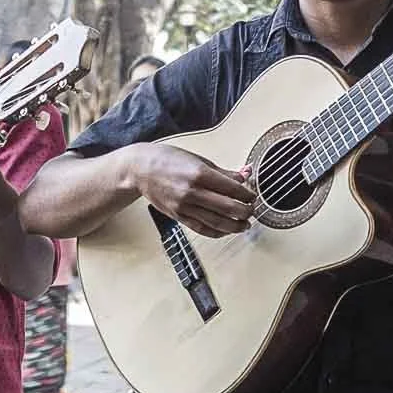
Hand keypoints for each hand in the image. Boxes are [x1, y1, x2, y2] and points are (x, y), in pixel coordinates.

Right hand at [122, 143, 257, 238]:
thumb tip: (245, 175)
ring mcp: (185, 206)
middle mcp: (193, 192)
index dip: (248, 195)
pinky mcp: (178, 216)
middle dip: (245, 211)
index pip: (233, 189)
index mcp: (200, 174)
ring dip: (235, 226)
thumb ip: (223, 172)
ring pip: (217, 222)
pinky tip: (226, 230)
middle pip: (229, 208)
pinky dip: (217, 232)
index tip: (252, 196)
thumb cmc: (167, 160)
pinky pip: (202, 228)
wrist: (140, 170)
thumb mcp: (198, 160)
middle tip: (251, 210)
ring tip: (244, 224)